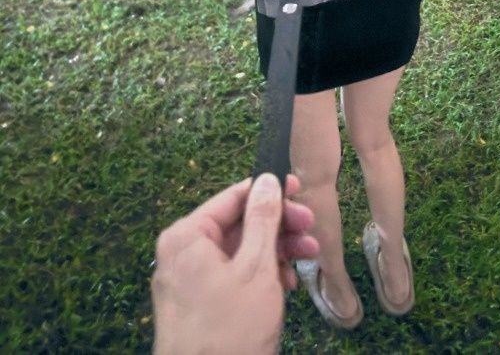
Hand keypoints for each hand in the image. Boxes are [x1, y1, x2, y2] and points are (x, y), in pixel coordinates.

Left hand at [151, 172, 319, 354]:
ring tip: (309, 256)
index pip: (233, 197)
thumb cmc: (231, 326)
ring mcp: (189, 280)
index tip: (300, 190)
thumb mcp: (256, 268)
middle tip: (310, 229)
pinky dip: (260, 275)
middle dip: (278, 227)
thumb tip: (267, 179)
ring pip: (238, 250)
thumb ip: (263, 219)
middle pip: (237, 224)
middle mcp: (182, 253)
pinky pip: (232, 275)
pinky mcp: (198, 304)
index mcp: (187, 236)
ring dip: (275, 251)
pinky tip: (287, 283)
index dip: (269, 191)